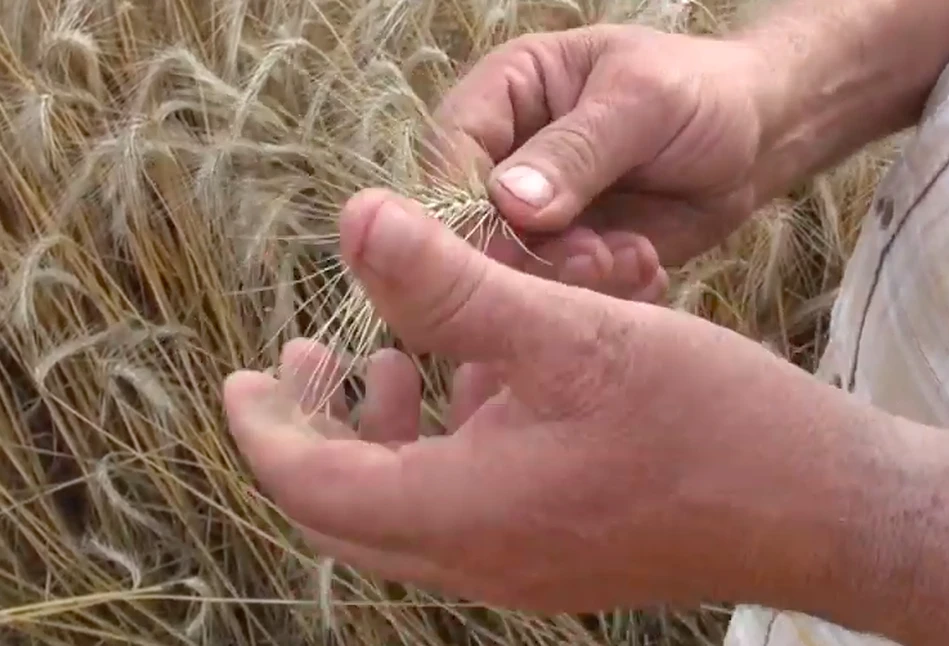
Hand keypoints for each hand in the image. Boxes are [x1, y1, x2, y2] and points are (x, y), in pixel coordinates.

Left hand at [222, 189, 880, 613]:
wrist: (818, 505)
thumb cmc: (705, 422)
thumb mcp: (568, 335)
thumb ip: (452, 287)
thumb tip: (357, 224)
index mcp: (463, 515)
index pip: (311, 483)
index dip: (263, 426)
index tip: (240, 376)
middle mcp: (479, 559)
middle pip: (348, 508)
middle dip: (314, 432)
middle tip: (307, 361)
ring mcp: (519, 566)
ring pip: (407, 509)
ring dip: (382, 439)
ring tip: (390, 363)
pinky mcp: (558, 554)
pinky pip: (468, 506)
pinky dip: (448, 447)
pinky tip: (483, 383)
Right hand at [426, 24, 770, 267]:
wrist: (757, 142)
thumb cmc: (700, 94)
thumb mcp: (643, 103)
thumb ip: (576, 151)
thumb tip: (508, 202)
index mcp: (505, 91)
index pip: (451, 150)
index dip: (462, 203)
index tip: (501, 245)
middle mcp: (505, 155)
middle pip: (468, 220)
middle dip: (522, 252)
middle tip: (589, 256)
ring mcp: (532, 213)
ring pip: (509, 265)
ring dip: (565, 276)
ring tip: (626, 259)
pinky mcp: (563, 255)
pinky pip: (554, 289)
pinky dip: (595, 290)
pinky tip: (642, 268)